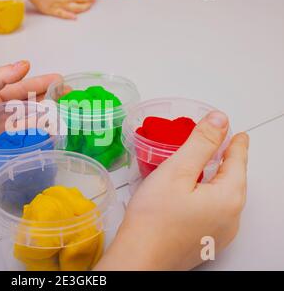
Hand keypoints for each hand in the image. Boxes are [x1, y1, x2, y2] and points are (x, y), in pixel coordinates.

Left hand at [0, 60, 61, 185]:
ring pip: (31, 120)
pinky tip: (51, 134)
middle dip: (50, 97)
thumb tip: (24, 64)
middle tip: (69, 96)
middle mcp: (3, 112)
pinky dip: (39, 134)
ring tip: (65, 114)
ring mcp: (5, 130)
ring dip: (48, 115)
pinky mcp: (6, 147)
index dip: (42, 83)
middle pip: (31, 102)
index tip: (60, 80)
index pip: (23, 87)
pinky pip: (26, 138)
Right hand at [96, 111, 248, 269]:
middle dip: (224, 160)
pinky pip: (213, 211)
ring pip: (222, 196)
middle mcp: (231, 218)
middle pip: (232, 180)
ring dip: (213, 179)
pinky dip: (205, 196)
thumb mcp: (177, 170)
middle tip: (214, 145)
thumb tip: (219, 120)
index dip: (236, 144)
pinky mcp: (206, 242)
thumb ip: (200, 142)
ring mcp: (220, 233)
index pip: (238, 161)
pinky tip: (187, 194)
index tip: (237, 134)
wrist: (139, 257)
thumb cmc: (154, 218)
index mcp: (229, 198)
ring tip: (197, 167)